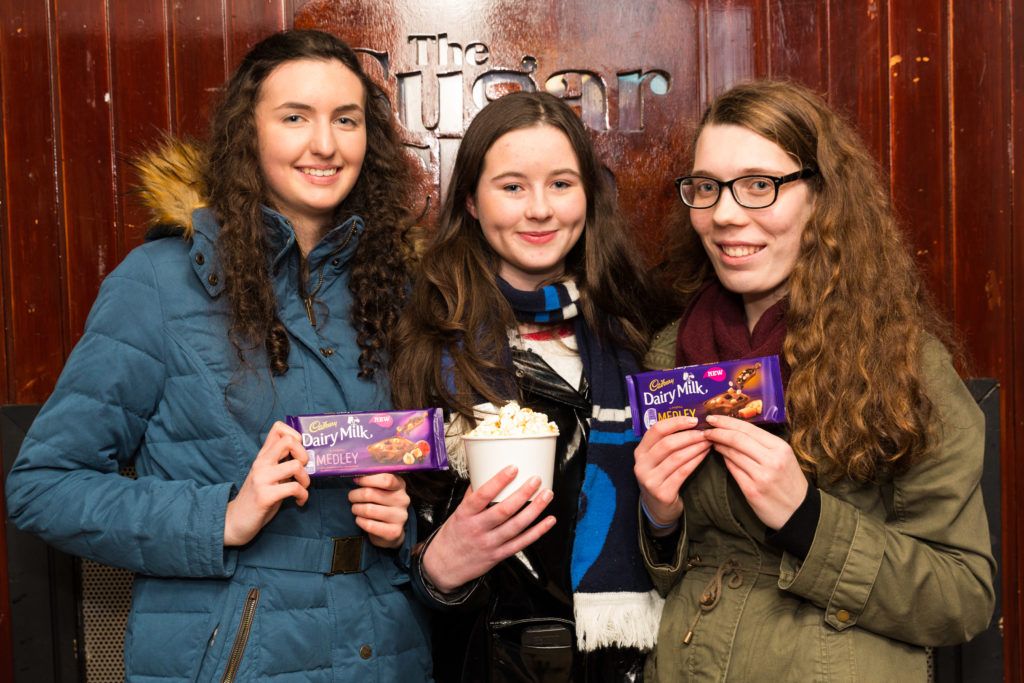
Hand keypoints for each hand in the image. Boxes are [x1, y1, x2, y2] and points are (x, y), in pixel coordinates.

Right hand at [225, 421, 310, 545]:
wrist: (235, 521)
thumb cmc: (257, 498)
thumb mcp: (267, 475)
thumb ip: (280, 463)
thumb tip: (305, 455)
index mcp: (262, 456)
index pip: (277, 428)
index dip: (295, 434)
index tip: (299, 452)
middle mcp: (261, 463)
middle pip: (289, 441)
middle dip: (304, 455)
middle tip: (303, 470)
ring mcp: (262, 478)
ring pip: (296, 466)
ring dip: (306, 479)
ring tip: (302, 488)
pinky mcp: (265, 496)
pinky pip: (294, 488)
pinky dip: (303, 495)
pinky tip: (299, 501)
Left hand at [350, 473, 409, 548]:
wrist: (390, 530)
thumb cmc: (381, 504)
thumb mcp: (381, 489)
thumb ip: (373, 480)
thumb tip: (357, 474)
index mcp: (400, 485)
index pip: (386, 479)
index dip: (368, 479)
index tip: (356, 481)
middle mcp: (403, 500)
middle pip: (371, 493)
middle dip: (355, 495)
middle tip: (352, 497)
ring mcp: (400, 516)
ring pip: (369, 510)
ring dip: (356, 509)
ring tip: (355, 509)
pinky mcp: (394, 531)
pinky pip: (370, 525)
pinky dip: (360, 521)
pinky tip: (360, 519)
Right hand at [421, 466, 555, 592]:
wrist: (444, 567)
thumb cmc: (453, 536)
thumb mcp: (457, 513)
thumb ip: (472, 496)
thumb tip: (483, 474)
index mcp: (465, 514)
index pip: (482, 495)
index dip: (499, 481)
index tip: (513, 468)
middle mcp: (477, 528)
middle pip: (504, 510)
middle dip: (523, 493)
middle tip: (536, 480)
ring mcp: (489, 543)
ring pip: (516, 526)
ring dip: (535, 509)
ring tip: (547, 495)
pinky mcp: (499, 555)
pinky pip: (521, 543)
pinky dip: (537, 532)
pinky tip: (549, 521)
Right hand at [633, 415, 710, 529]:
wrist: (658, 508)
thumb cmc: (662, 477)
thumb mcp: (656, 459)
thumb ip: (666, 443)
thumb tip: (692, 422)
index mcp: (640, 452)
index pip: (656, 430)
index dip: (676, 422)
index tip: (694, 420)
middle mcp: (641, 465)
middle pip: (668, 443)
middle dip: (690, 436)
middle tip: (706, 433)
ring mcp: (650, 480)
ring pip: (677, 457)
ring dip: (696, 447)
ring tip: (708, 442)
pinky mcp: (662, 492)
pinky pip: (683, 472)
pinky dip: (696, 461)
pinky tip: (705, 455)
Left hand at [703, 414, 807, 529]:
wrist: (799, 511)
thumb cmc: (789, 481)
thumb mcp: (784, 457)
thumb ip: (763, 444)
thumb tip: (735, 431)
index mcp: (780, 448)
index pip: (748, 429)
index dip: (727, 422)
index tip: (713, 417)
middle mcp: (771, 460)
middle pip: (737, 439)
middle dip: (718, 431)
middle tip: (706, 429)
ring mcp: (761, 476)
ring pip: (732, 453)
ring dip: (718, 445)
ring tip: (711, 441)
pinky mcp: (752, 490)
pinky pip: (732, 470)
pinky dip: (724, 460)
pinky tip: (720, 455)